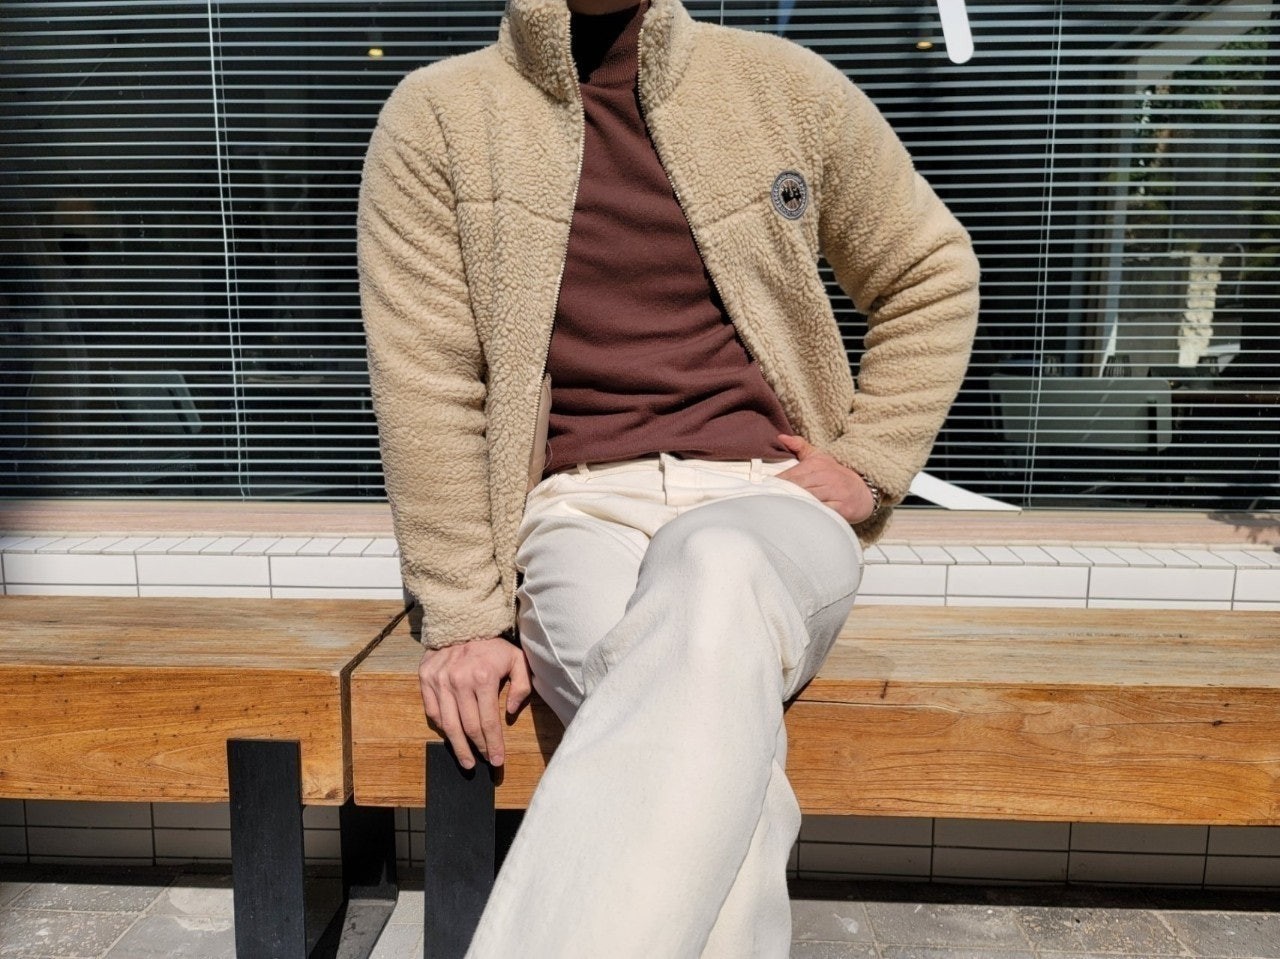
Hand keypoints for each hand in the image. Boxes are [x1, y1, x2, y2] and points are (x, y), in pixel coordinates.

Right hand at [418, 637, 532, 768]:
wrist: (463, 622)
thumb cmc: (493, 645)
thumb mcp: (517, 659)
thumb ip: (522, 686)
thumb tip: (511, 711)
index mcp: (483, 678)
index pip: (488, 722)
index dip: (493, 745)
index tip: (497, 761)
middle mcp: (459, 681)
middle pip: (468, 728)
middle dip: (477, 750)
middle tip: (482, 764)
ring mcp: (439, 680)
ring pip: (448, 724)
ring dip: (458, 746)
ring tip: (466, 760)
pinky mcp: (426, 678)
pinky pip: (433, 712)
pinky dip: (442, 727)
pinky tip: (452, 736)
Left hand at [775, 434, 877, 523]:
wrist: (865, 490)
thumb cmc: (837, 475)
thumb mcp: (820, 457)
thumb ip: (800, 446)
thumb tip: (781, 437)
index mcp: (817, 465)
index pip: (790, 476)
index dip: (776, 485)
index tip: (764, 492)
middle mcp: (825, 477)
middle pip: (797, 488)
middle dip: (782, 496)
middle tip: (767, 505)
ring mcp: (834, 493)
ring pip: (808, 500)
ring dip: (794, 506)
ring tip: (780, 512)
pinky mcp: (842, 508)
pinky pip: (822, 513)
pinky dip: (811, 516)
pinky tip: (800, 519)